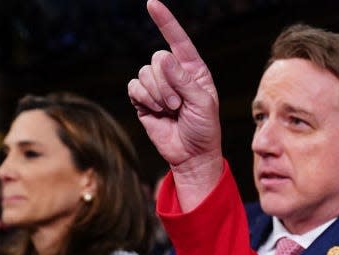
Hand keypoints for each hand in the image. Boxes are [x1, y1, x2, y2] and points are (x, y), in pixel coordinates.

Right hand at [127, 0, 222, 208]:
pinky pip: (134, 87)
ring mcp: (157, 86)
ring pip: (144, 73)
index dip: (166, 22)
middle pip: (158, 59)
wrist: (192, 155)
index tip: (152, 3)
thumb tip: (163, 58)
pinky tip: (156, 112)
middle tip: (178, 105)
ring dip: (157, 95)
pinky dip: (144, 99)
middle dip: (167, 84)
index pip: (179, 41)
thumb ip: (184, 81)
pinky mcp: (143, 99)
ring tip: (171, 111)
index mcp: (194, 70)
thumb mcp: (203, 104)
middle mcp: (174, 74)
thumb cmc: (204, 129)